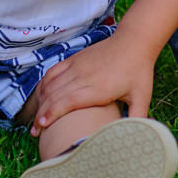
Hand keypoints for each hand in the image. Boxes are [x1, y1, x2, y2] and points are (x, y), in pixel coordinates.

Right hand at [32, 37, 153, 134]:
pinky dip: (44, 85)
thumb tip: (137, 136)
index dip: (52, 113)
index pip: (69, 101)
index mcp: (98, 88)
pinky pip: (53, 72)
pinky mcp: (74, 59)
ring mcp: (77, 66)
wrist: (134, 41)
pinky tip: (41, 96)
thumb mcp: (142, 96)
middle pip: (55, 95)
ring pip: (51, 84)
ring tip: (36, 119)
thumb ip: (138, 117)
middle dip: (42, 114)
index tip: (42, 125)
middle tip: (35, 132)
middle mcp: (84, 76)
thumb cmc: (139, 71)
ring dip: (40, 101)